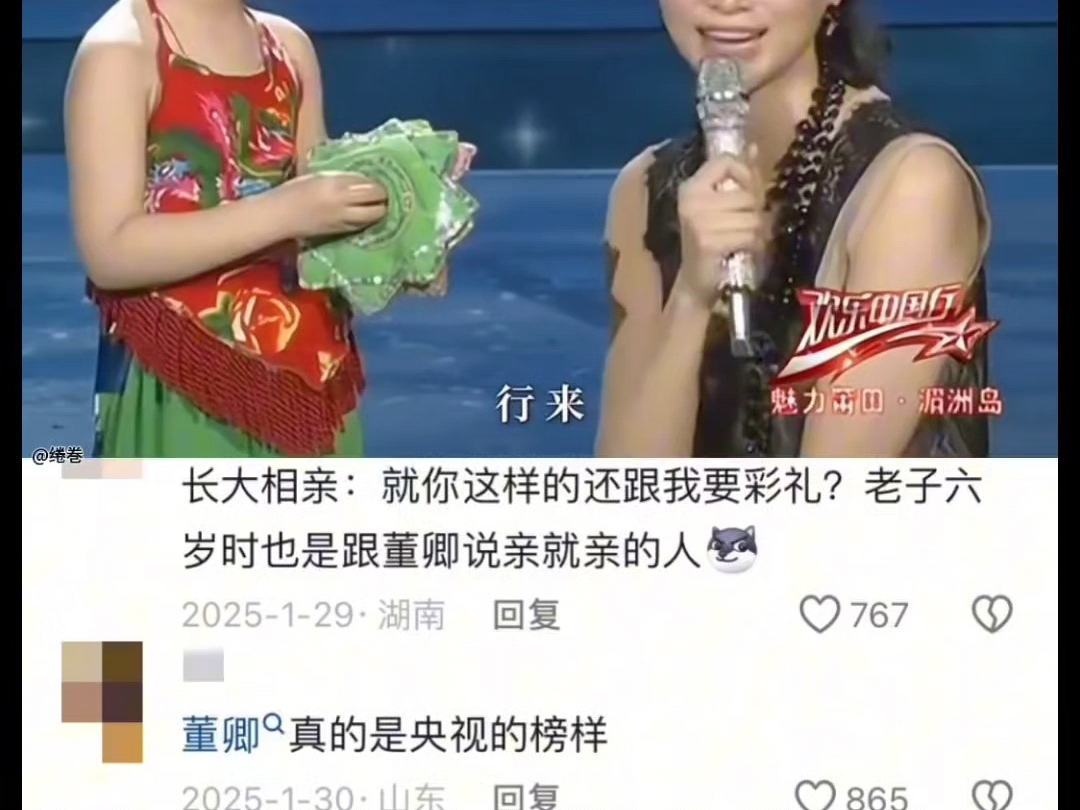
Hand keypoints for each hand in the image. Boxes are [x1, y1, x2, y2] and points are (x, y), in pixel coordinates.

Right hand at [275, 172, 387, 238]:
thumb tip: (366, 179)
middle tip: (382, 195)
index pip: (373, 189)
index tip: (381, 181)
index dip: (381, 186)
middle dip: (384, 202)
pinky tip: (363, 214)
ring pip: (373, 219)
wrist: (280, 216)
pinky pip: (362, 226)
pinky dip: (367, 220)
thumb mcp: (321, 176)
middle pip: (378, 208)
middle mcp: (345, 207)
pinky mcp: (341, 233)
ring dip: (377, 212)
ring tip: (376, 204)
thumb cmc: (295, 190)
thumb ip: (345, 178)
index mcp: (338, 187)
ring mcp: (344, 223)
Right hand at [673, 151, 765, 309]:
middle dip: (755, 212)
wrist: (695, 284)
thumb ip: (737, 179)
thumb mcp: (719, 208)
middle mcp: (691, 201)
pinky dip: (755, 245)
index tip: (747, 192)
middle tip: (748, 226)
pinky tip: (746, 250)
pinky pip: (749, 235)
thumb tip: (755, 148)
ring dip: (757, 231)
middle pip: (745, 194)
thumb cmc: (711, 244)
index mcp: (691, 188)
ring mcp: (698, 222)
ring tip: (747, 240)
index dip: (744, 173)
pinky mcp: (708, 242)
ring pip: (752, 217)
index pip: (725, 161)